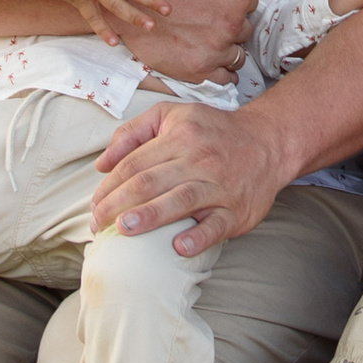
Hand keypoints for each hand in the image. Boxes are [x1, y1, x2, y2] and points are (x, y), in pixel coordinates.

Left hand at [92, 98, 284, 256]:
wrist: (268, 142)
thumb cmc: (212, 132)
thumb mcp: (172, 116)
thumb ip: (133, 133)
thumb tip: (101, 164)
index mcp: (180, 136)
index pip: (134, 163)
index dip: (109, 186)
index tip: (94, 205)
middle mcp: (199, 159)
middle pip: (150, 182)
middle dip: (118, 204)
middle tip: (98, 223)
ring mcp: (219, 186)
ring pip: (180, 200)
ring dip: (150, 216)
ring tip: (124, 229)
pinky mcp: (237, 210)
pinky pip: (216, 225)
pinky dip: (198, 237)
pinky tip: (179, 247)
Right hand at [108, 0, 253, 89]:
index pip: (250, 5)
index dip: (235, 4)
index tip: (222, 5)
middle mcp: (233, 25)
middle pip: (244, 31)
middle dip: (231, 26)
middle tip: (215, 23)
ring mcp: (216, 49)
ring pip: (237, 57)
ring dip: (229, 50)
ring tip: (217, 45)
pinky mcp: (198, 69)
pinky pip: (223, 79)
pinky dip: (222, 73)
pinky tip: (218, 67)